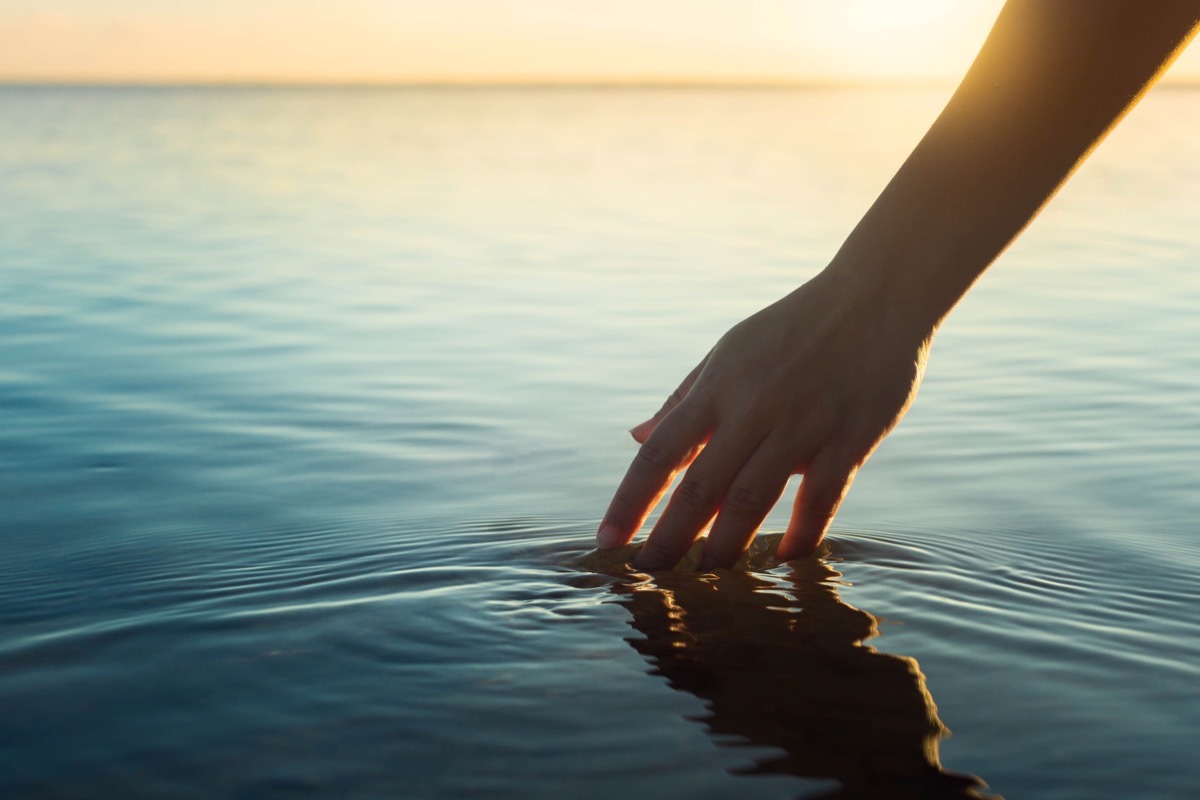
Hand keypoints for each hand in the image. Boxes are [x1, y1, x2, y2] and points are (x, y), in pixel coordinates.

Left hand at [596, 268, 932, 569]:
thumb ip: (683, 399)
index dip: (629, 501)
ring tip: (706, 579)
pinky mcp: (850, 438)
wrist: (875, 297)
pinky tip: (782, 560)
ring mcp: (802, 425)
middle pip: (701, 486)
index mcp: (717, 387)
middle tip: (647, 576)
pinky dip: (801, 533)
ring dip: (725, 545)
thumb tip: (635, 436)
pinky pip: (822, 497)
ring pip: (753, 498)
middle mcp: (753, 408)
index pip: (660, 453)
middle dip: (669, 538)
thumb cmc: (792, 328)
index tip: (605, 541)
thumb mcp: (728, 352)